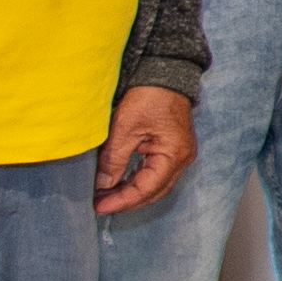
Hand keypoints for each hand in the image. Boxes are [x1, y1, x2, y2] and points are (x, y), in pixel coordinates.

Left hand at [91, 86, 195, 219]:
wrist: (164, 74)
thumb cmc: (149, 96)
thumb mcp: (125, 128)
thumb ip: (114, 159)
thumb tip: (102, 185)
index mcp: (173, 155)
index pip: (146, 189)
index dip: (122, 201)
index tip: (99, 206)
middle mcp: (181, 159)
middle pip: (153, 192)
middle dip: (126, 201)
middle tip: (100, 205)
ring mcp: (179, 155)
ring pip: (155, 185)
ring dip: (131, 192)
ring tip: (106, 195)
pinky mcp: (172, 149)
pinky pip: (156, 174)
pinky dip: (138, 181)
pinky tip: (120, 182)